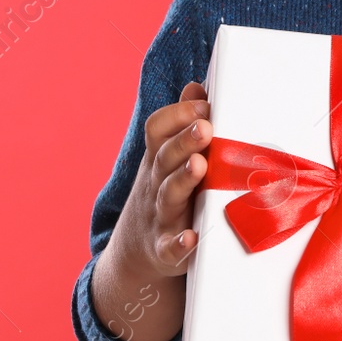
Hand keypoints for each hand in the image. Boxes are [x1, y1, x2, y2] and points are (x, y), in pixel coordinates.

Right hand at [109, 80, 212, 279]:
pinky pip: (171, 248)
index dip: (177, 116)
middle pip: (165, 158)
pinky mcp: (166, 251)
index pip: (157, 129)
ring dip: (183, 180)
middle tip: (205, 127)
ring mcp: (160, 217)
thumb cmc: (163, 192)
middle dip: (184, 141)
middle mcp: (156, 184)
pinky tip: (192, 238)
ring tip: (199, 167)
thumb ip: (182, 124)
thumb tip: (198, 87)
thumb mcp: (167, 157)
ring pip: (169, 195)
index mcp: (158, 159)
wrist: (136, 253)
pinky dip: (180, 244)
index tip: (204, 106)